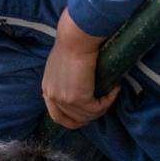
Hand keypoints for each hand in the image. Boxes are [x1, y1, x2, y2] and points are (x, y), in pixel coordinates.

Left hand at [42, 9, 115, 129]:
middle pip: (71, 121)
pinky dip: (108, 101)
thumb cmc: (71, 45)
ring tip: (111, 93)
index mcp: (46, 90)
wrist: (75, 39)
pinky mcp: (78, 98)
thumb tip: (77, 83)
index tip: (88, 112)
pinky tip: (114, 90)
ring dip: (102, 108)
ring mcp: (64, 99)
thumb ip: (63, 78)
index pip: (57, 116)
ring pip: (86, 116)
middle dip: (89, 117)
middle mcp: (52, 97)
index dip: (73, 118)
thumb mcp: (60, 65)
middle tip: (103, 106)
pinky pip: (96, 108)